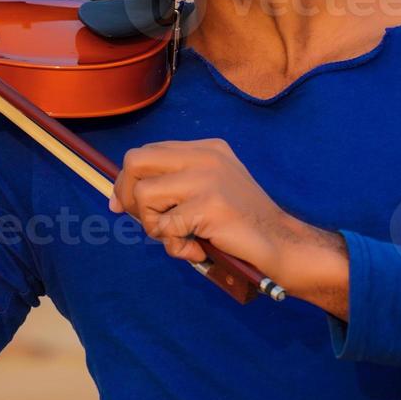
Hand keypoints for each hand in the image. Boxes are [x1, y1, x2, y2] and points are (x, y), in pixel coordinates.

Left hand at [112, 138, 349, 314]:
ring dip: (152, 226)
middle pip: (135, 161)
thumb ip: (171, 187)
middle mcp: (205, 156)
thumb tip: (118, 199)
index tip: (122, 205)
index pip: (145, 153)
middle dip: (128, 196)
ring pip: (144, 195)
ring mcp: (208, 179)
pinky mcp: (210, 205)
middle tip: (147, 222)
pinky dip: (176, 247)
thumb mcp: (206, 191)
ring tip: (180, 239)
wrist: (282, 244)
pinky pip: (164, 227)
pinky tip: (199, 250)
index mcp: (205, 149)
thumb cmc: (239, 225)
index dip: (126, 181)